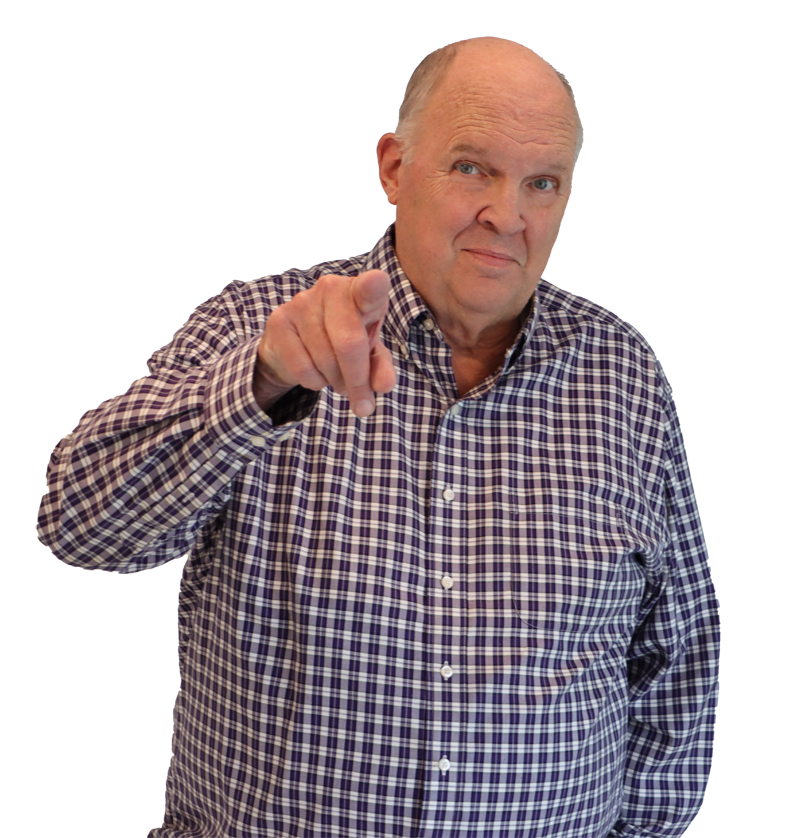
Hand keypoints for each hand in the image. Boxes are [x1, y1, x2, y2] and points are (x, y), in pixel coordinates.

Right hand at [255, 270, 396, 416]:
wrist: (293, 344)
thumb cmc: (341, 342)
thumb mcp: (368, 355)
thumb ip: (380, 368)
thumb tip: (384, 385)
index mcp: (360, 292)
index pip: (369, 287)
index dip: (373, 286)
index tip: (377, 282)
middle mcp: (331, 289)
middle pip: (349, 344)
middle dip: (357, 381)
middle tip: (363, 404)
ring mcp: (302, 302)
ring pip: (326, 359)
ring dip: (336, 381)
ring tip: (336, 377)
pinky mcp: (280, 321)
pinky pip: (303, 368)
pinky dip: (314, 382)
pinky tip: (316, 373)